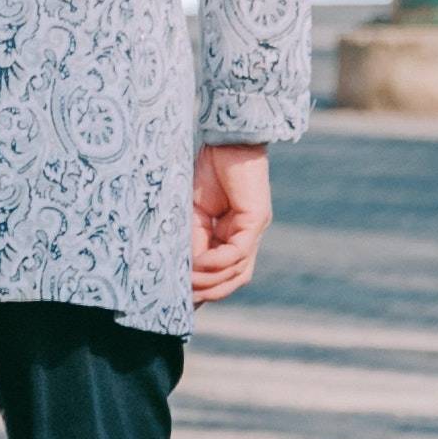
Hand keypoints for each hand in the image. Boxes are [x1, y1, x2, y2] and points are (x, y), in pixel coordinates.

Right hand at [189, 143, 270, 305]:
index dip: (204, 289)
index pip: (223, 272)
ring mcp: (254, 229)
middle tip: (183, 297)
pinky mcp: (257, 219)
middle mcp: (246, 236)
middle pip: (234, 279)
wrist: (225, 138)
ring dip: (212, 281)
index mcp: (231, 234)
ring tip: (188, 283)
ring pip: (238, 271)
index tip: (180, 300)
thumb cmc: (208, 169)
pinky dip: (217, 261)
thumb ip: (192, 239)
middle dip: (208, 292)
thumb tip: (185, 268)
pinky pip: (238, 251)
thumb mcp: (192, 212)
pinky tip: (199, 261)